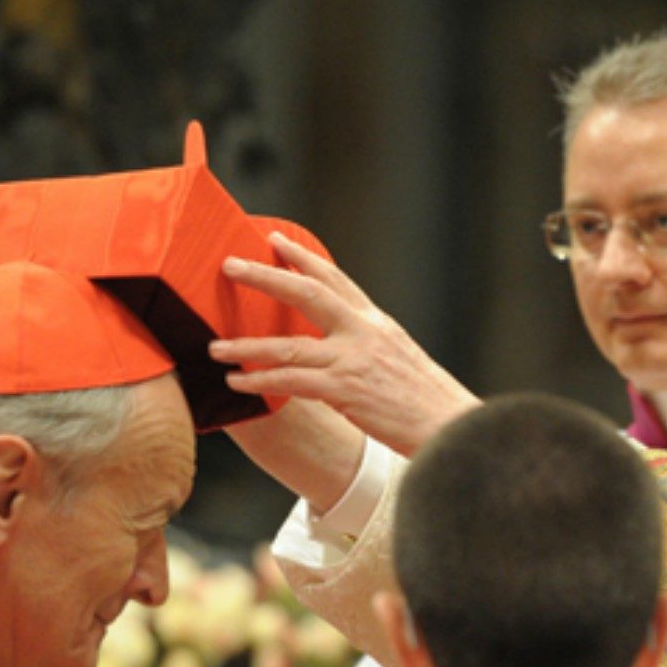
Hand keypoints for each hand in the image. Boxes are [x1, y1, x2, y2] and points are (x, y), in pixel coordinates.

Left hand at [210, 233, 480, 456]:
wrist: (451, 426)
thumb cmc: (425, 401)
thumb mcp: (397, 359)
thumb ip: (366, 345)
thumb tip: (334, 344)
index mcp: (376, 324)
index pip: (336, 280)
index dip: (303, 258)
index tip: (276, 240)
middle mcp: (364, 333)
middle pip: (308, 293)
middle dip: (266, 277)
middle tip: (230, 265)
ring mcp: (354, 361)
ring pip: (289, 345)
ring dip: (246, 346)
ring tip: (215, 346)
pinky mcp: (346, 392)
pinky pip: (292, 381)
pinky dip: (260, 381)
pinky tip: (236, 383)